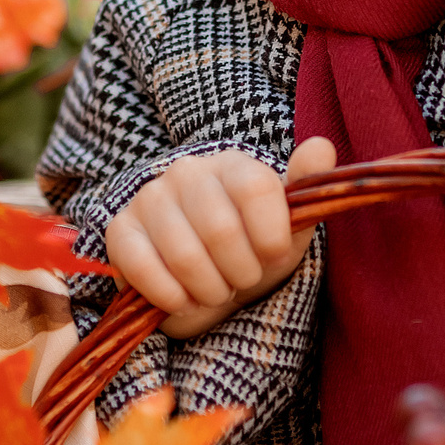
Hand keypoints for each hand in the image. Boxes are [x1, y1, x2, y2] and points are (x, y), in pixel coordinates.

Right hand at [105, 137, 338, 339]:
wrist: (207, 282)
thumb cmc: (252, 252)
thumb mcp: (290, 227)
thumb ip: (307, 187)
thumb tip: (323, 147)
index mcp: (233, 165)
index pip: (256, 188)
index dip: (270, 236)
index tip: (272, 255)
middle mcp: (188, 171)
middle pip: (221, 229)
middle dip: (240, 272)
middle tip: (241, 279)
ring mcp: (150, 198)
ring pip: (184, 255)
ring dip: (208, 290)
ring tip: (215, 290)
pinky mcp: (121, 231)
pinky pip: (144, 268)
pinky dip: (171, 297)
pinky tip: (183, 298)